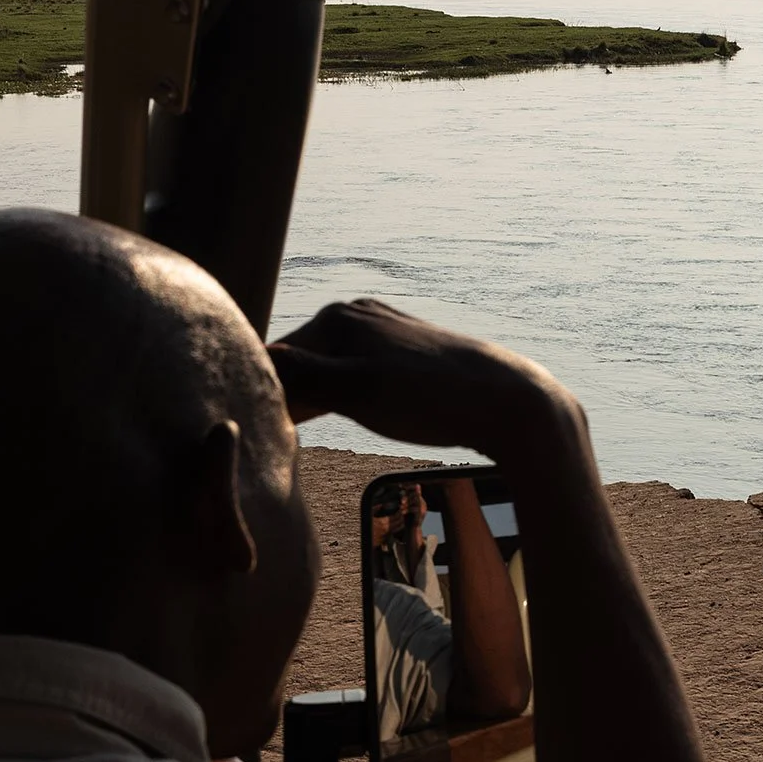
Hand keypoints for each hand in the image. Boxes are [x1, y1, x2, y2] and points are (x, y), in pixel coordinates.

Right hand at [269, 299, 584, 451]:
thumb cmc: (431, 399)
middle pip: (294, 364)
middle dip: (282, 400)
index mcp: (336, 319)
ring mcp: (377, 332)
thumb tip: (256, 359)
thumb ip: (305, 375)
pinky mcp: (397, 353)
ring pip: (321, 371)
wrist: (506, 400)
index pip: (271, 361)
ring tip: (299, 438)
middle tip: (273, 445)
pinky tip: (334, 420)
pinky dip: (335, 398)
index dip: (260, 402)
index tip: (256, 439)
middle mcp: (353, 315)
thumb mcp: (359, 391)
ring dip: (307, 402)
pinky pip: (347, 375)